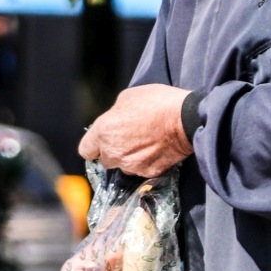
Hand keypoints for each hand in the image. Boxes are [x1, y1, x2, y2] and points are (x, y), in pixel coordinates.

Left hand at [79, 84, 193, 178]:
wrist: (185, 119)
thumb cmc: (156, 102)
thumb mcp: (128, 97)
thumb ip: (114, 114)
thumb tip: (114, 121)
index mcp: (104, 133)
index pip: (86, 150)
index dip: (94, 146)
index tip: (102, 142)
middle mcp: (113, 154)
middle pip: (105, 160)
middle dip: (114, 152)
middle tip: (129, 139)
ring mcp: (130, 166)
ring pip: (123, 166)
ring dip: (129, 158)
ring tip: (145, 144)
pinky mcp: (147, 173)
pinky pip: (141, 170)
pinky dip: (146, 163)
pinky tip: (155, 150)